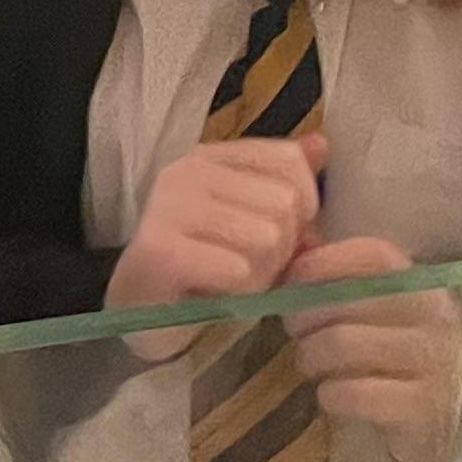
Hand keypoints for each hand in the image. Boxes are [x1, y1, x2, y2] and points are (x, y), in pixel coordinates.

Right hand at [108, 131, 331, 337]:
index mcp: (210, 157)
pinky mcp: (159, 249)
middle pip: (283, 203)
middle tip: (253, 269)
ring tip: (234, 284)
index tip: (285, 235)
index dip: (305, 205)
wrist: (141, 315)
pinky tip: (217, 295)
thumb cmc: (202, 269)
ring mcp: (168, 207)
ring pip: (266, 238)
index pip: (288, 160)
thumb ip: (283, 184)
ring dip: (262, 275)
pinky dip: (239, 292)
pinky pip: (238, 270)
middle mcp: (186, 172)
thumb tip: (320, 145)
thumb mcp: (249, 221)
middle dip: (282, 248)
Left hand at [288, 250, 460, 461]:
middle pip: (350, 301)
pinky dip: (330, 395)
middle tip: (296, 334)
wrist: (429, 424)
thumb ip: (338, 281)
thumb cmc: (387, 359)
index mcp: (420, 285)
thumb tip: (291, 250)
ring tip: (312, 365)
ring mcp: (434, 362)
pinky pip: (353, 392)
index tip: (292, 278)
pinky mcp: (423, 407)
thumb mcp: (370, 313)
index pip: (376, 255)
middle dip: (304, 317)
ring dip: (311, 358)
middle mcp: (435, 316)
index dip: (326, 261)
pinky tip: (332, 397)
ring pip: (343, 344)